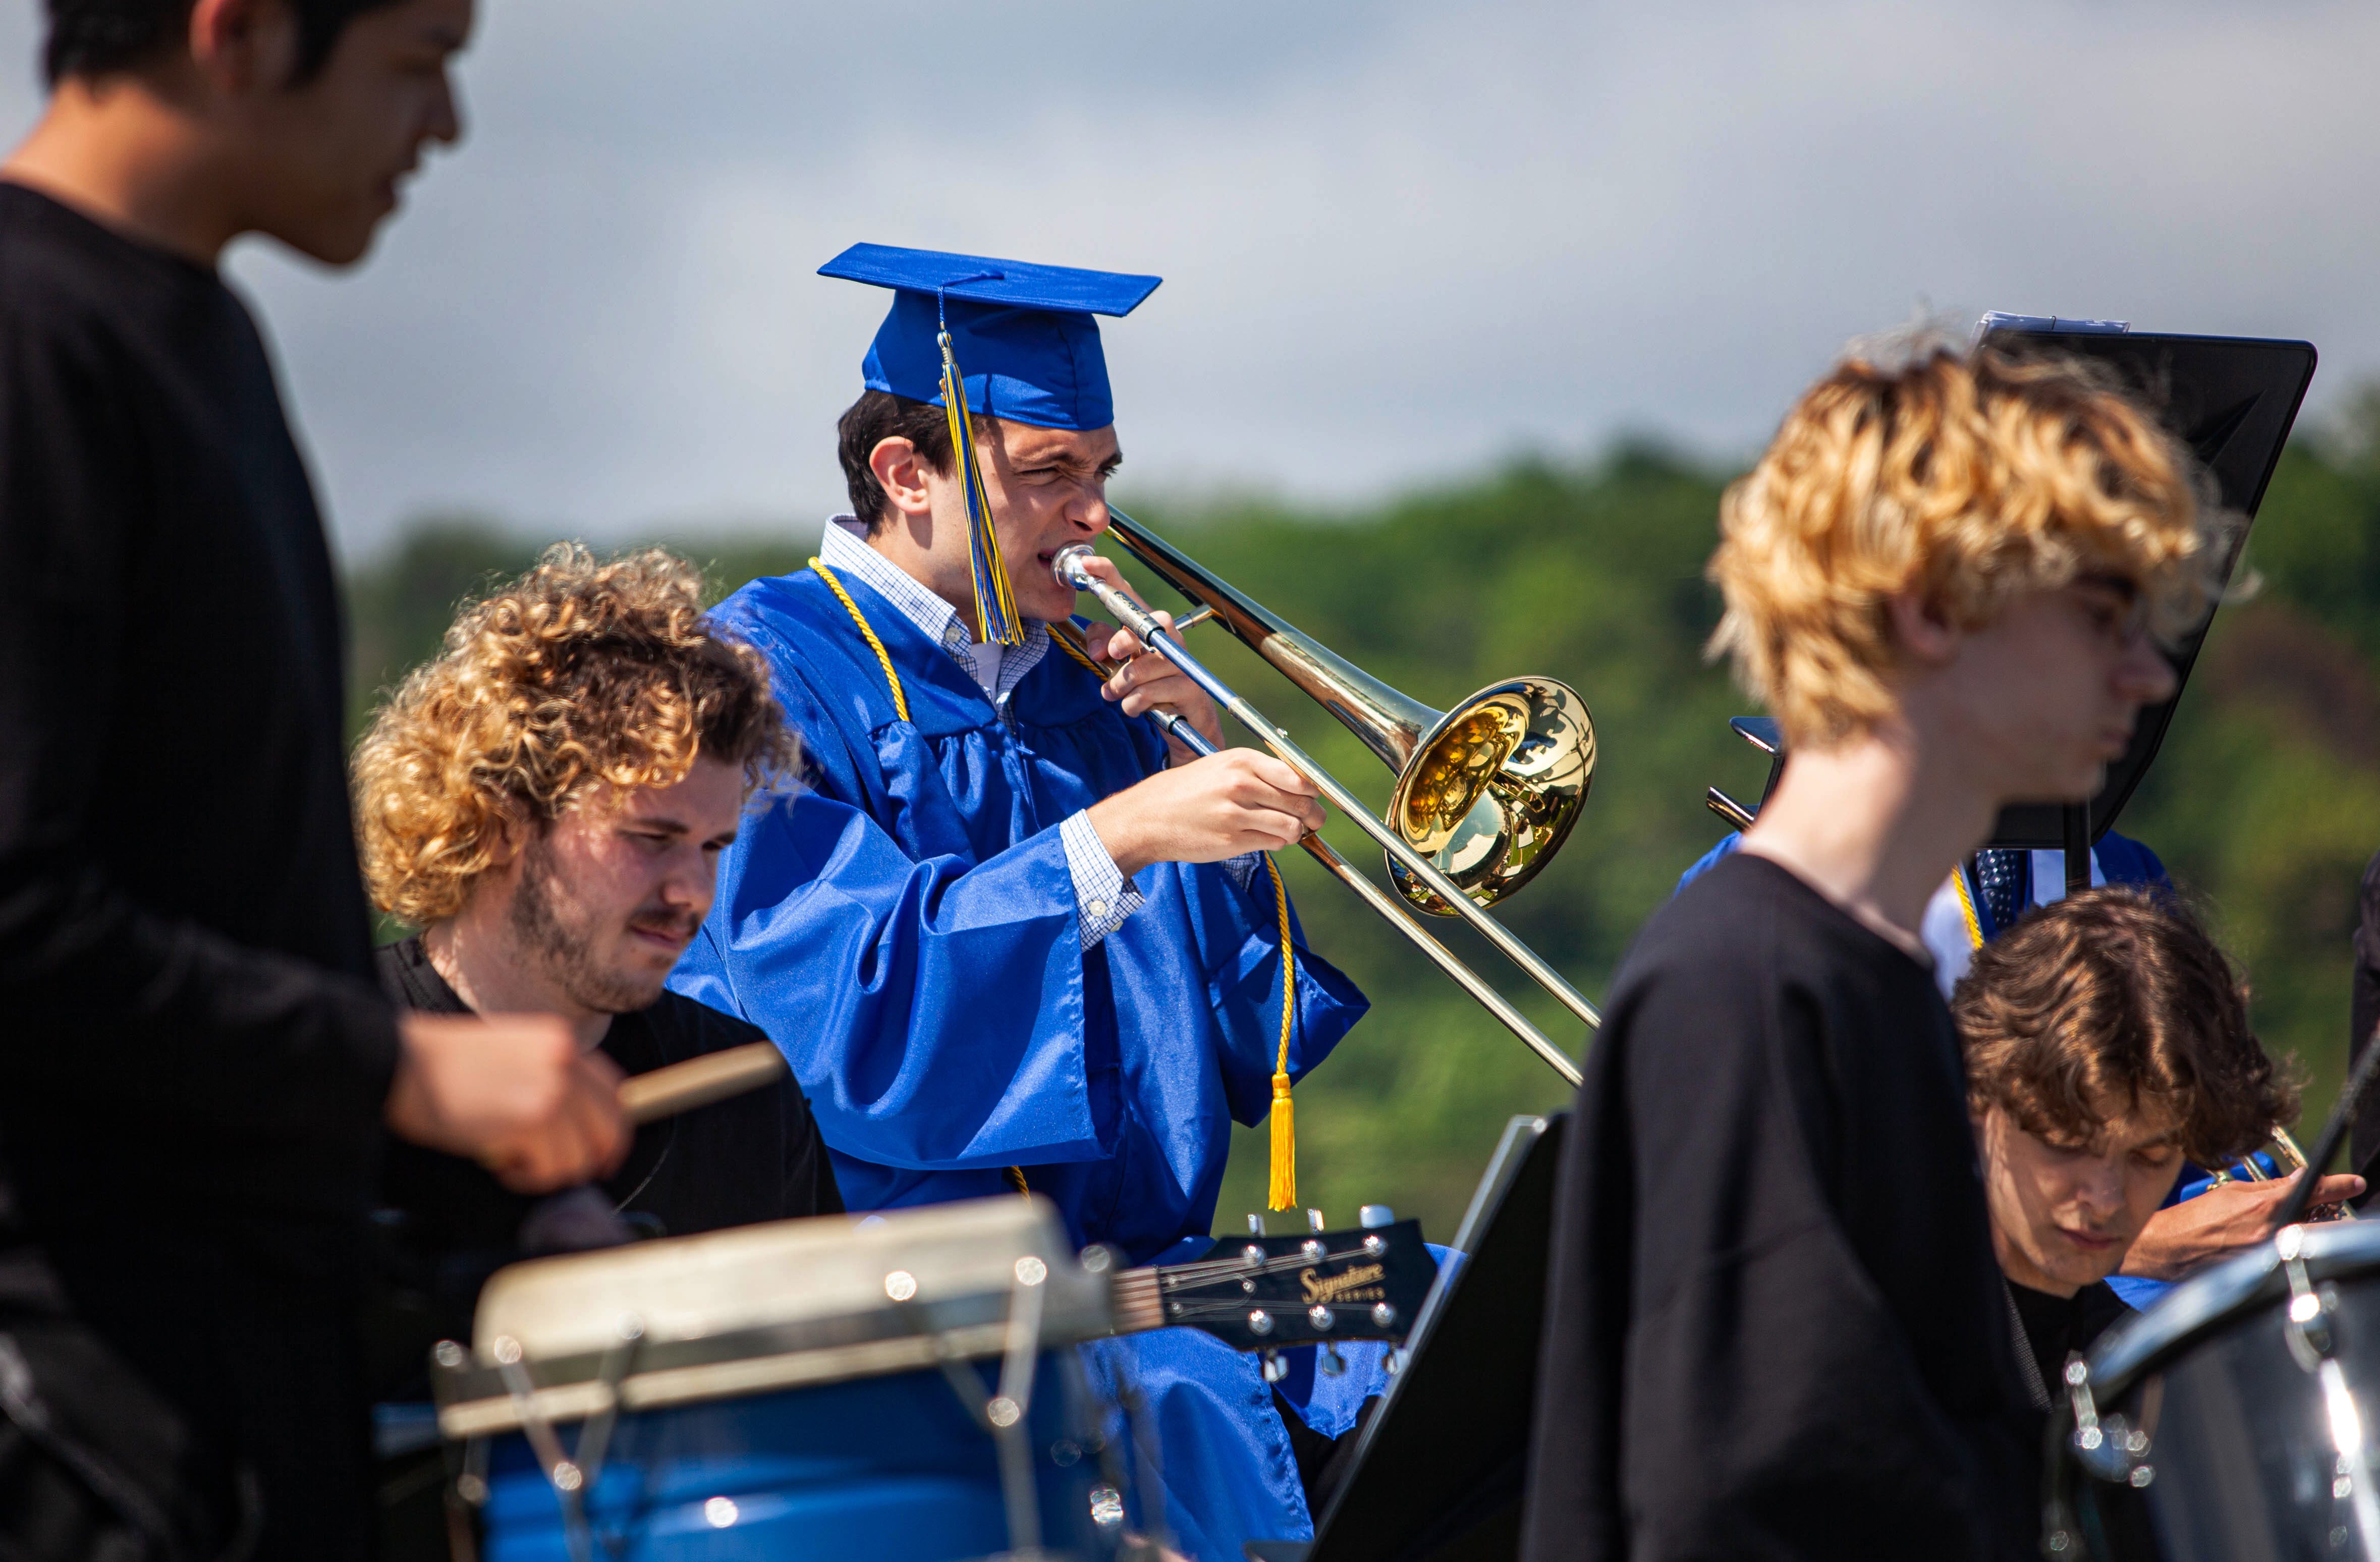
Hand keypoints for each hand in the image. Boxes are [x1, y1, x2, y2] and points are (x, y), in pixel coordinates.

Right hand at [385, 1012, 630, 1193]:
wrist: (404, 1064)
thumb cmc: (444, 1066)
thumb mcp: (512, 1055)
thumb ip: (548, 1078)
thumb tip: (573, 1126)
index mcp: (561, 1041)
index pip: (614, 1090)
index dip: (612, 1129)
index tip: (602, 1154)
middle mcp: (566, 1062)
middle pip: (610, 1127)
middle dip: (592, 1159)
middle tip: (562, 1173)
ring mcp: (553, 1091)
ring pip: (579, 1157)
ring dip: (548, 1172)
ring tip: (511, 1162)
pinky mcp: (532, 1121)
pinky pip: (550, 1171)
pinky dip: (527, 1179)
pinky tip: (502, 1167)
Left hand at [1069, 555, 1224, 760]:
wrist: (1185, 720)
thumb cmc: (1148, 685)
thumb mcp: (1119, 663)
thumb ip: (1102, 645)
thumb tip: (1098, 647)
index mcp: (1149, 626)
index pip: (1127, 594)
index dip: (1107, 574)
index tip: (1086, 562)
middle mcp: (1169, 638)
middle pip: (1144, 626)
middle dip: (1121, 641)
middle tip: (1109, 657)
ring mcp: (1182, 663)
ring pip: (1140, 669)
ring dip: (1120, 686)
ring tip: (1116, 694)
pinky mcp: (1190, 688)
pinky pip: (1149, 695)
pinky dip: (1132, 705)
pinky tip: (1134, 707)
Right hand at [1086, 748, 1324, 874]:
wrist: (1147, 818)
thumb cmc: (1185, 791)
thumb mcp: (1219, 766)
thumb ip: (1256, 771)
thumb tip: (1299, 784)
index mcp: (1240, 761)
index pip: (1297, 776)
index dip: (1312, 790)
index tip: (1313, 797)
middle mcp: (1240, 784)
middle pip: (1300, 802)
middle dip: (1312, 815)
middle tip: (1312, 820)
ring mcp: (1236, 814)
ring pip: (1292, 826)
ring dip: (1296, 832)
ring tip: (1289, 831)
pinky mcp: (1232, 841)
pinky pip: (1273, 843)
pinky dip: (1276, 843)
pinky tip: (1265, 837)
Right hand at [2119, 1171, 2366, 1280]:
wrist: (2170, 1249)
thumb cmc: (2193, 1218)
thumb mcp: (2232, 1192)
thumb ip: (2271, 1188)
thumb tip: (2301, 1179)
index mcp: (2265, 1206)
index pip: (2314, 1191)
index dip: (2338, 1185)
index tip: (2353, 1183)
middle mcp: (2273, 1232)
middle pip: (2318, 1218)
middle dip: (2319, 1210)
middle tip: (2314, 1205)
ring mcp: (2271, 1254)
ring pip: (2304, 1236)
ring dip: (2300, 1227)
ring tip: (2273, 1223)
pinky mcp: (2265, 1270)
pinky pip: (2287, 1252)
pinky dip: (2284, 1243)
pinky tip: (2263, 1240)